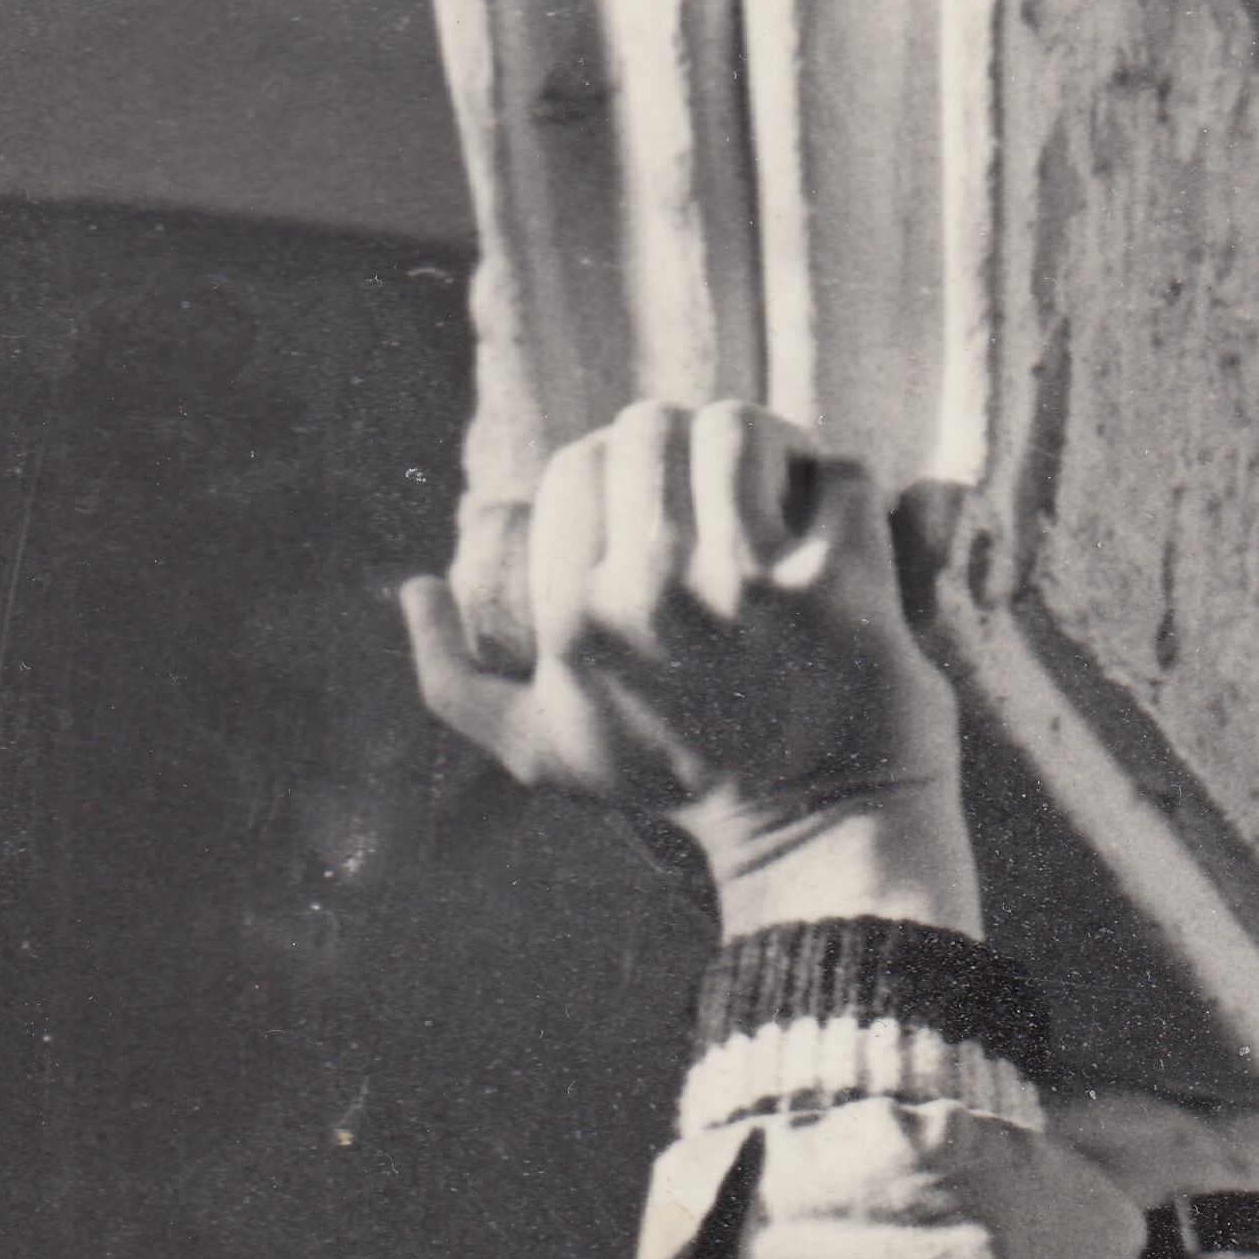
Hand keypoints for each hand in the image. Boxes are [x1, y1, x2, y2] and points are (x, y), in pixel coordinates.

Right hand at [401, 403, 975, 935]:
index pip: (579, 463)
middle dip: (686, 441)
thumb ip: (450, 681)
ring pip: (741, 427)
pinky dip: (843, 485)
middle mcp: (653, 591)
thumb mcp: (541, 751)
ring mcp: (751, 584)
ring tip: (777, 481)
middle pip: (654, 427)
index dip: (615, 466)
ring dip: (765, 442)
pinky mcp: (842, 585)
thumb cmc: (677, 781)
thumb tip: (414, 586)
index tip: (655, 498)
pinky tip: (837, 521)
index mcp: (574, 617)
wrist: (813, 831)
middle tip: (719, 479)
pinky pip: (842, 473)